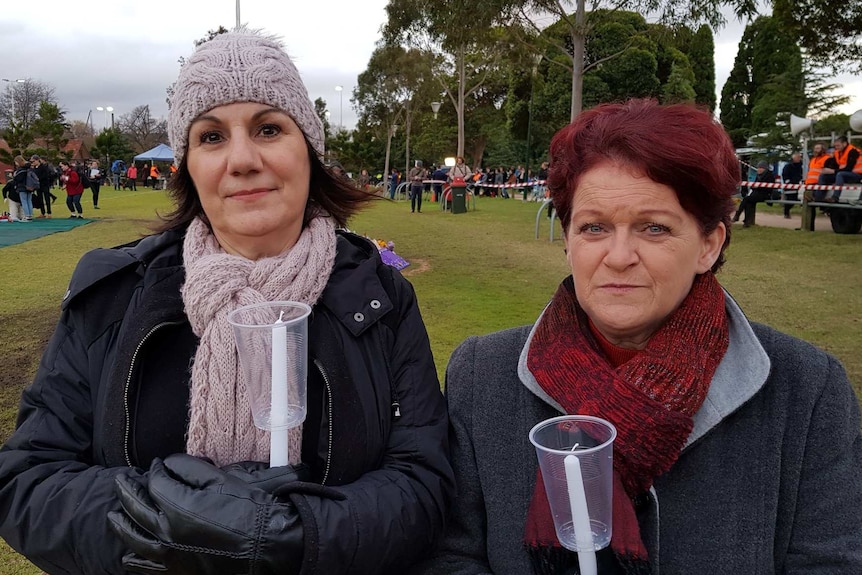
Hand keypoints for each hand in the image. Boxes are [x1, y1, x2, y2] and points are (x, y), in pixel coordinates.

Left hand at [108, 454, 302, 574]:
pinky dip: (133, 560)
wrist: (267, 546)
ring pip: (134, 540)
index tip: (157, 463)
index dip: (155, 470)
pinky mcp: (178, 571)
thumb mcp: (220, 480)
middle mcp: (166, 534)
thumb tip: (167, 465)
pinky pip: (146, 567)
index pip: (155, 483)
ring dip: (121, 525)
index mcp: (177, 508)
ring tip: (114, 516)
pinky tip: (128, 555)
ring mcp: (170, 556)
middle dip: (127, 491)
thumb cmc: (248, 510)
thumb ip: (188, 468)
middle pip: (136, 509)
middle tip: (121, 481)